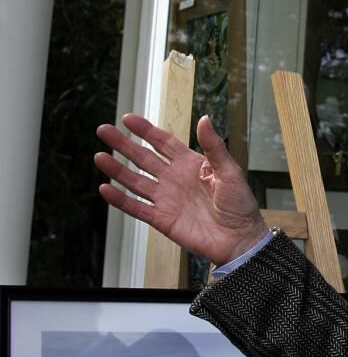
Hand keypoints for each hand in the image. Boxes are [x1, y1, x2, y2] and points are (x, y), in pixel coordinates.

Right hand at [95, 113, 266, 264]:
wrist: (240, 239)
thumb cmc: (240, 205)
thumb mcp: (230, 171)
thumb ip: (214, 147)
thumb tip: (204, 118)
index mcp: (192, 165)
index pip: (163, 143)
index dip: (146, 131)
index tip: (128, 119)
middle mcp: (175, 179)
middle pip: (144, 158)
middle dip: (123, 144)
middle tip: (103, 130)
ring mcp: (166, 199)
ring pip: (135, 180)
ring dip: (117, 169)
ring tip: (99, 156)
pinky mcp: (161, 219)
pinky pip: (136, 208)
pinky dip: (120, 199)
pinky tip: (105, 188)